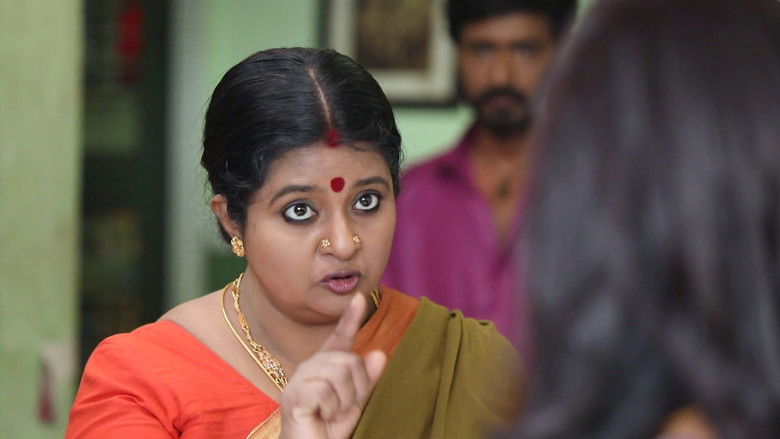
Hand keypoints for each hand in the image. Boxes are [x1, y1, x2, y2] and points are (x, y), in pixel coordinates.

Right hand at [279, 294, 386, 438]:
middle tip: (342, 408)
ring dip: (344, 401)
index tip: (359, 297)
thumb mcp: (354, 402)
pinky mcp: (294, 395)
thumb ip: (366, 380)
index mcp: (324, 366)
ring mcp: (299, 380)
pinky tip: (321, 416)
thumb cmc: (328, 428)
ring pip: (339, 373)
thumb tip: (379, 354)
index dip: (350, 319)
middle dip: (356, 389)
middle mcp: (309, 367)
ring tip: (331, 413)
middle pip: (349, 360)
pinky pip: (326, 390)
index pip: (339, 338)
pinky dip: (332, 409)